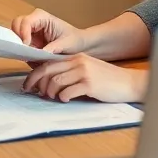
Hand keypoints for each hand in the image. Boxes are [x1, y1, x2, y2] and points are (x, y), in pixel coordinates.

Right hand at [11, 8, 84, 53]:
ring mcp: (30, 31)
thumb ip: (53, 48)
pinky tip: (32, 58)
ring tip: (30, 55)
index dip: (23, 33)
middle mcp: (34, 21)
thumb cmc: (74, 40)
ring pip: (16, 35)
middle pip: (16, 25)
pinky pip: (20, 45)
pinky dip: (23, 51)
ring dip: (20, 46)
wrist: (79, 44)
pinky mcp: (30, 40)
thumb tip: (40, 54)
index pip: (25, 22)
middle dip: (18, 38)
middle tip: (25, 51)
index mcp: (42, 17)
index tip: (27, 45)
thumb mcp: (66, 44)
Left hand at [23, 54, 147, 103]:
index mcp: (75, 57)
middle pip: (48, 71)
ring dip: (50, 92)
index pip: (48, 63)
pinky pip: (68, 92)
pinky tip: (66, 99)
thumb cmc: (108, 80)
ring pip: (56, 81)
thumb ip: (70, 73)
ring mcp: (84, 72)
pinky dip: (63, 97)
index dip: (34, 74)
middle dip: (36, 83)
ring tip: (53, 97)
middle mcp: (78, 62)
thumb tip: (48, 84)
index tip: (28, 84)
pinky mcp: (90, 84)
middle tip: (35, 93)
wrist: (129, 83)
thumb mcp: (87, 70)